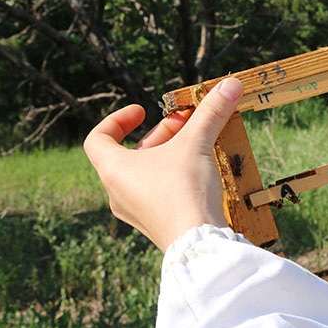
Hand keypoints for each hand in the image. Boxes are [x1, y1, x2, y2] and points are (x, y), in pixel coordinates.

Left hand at [83, 78, 244, 252]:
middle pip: (131, 154)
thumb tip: (230, 84)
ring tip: (199, 143)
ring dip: (171, 154)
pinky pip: (159, 193)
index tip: (142, 111)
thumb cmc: (184, 191)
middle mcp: (118, 192)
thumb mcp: (196, 143)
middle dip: (161, 134)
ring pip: (148, 174)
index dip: (117, 120)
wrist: (197, 244)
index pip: (98, 139)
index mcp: (113, 170)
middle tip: (187, 122)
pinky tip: (203, 170)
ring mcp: (136, 212)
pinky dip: (175, 176)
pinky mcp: (156, 225)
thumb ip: (210, 113)